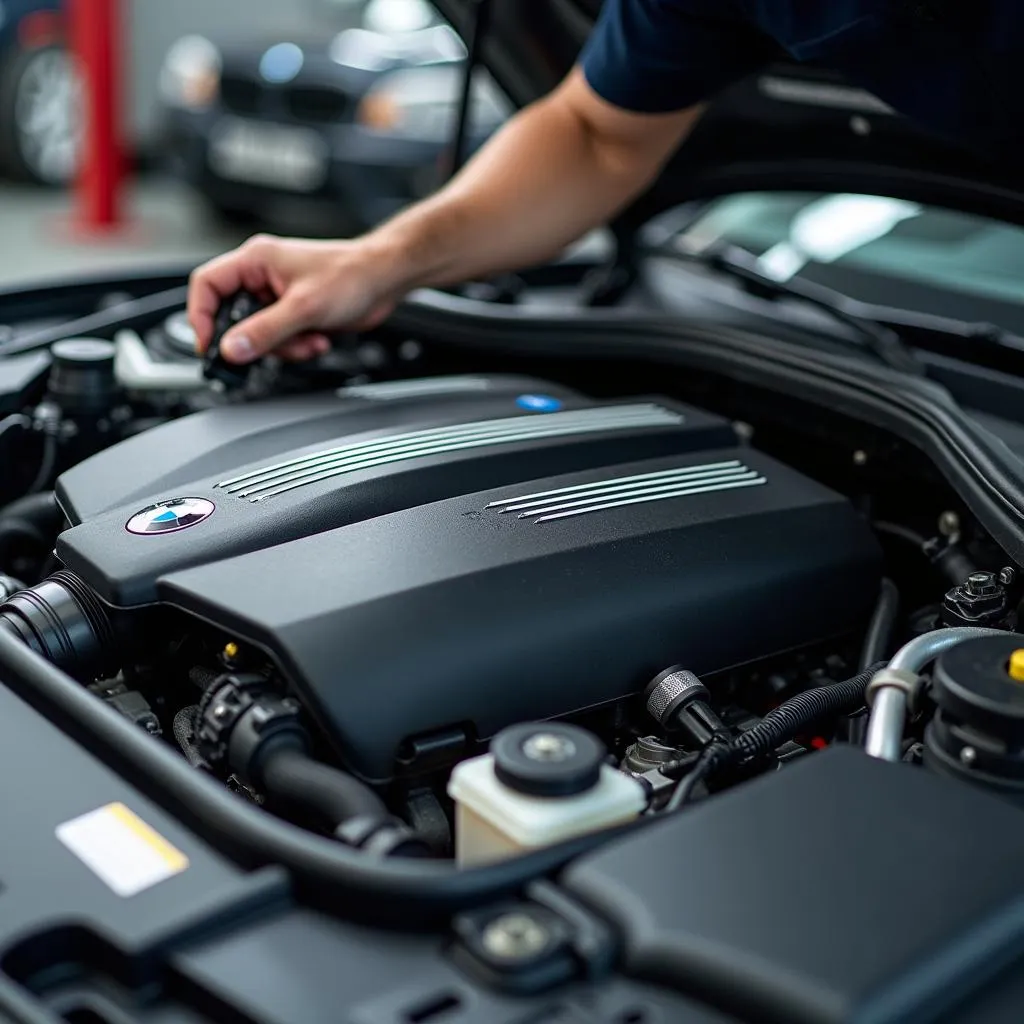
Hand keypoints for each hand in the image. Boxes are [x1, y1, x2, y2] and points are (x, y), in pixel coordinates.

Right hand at [187, 234, 403, 362]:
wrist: (385, 280)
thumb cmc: (351, 275)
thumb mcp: (304, 308)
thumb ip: (265, 331)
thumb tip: (232, 349)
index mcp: (255, 260)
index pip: (207, 285)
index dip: (201, 316)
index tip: (210, 346)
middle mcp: (262, 276)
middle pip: (233, 316)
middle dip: (257, 339)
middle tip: (270, 349)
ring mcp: (278, 296)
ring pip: (259, 334)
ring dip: (284, 347)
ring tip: (309, 339)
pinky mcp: (295, 314)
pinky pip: (281, 340)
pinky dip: (298, 346)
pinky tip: (318, 339)